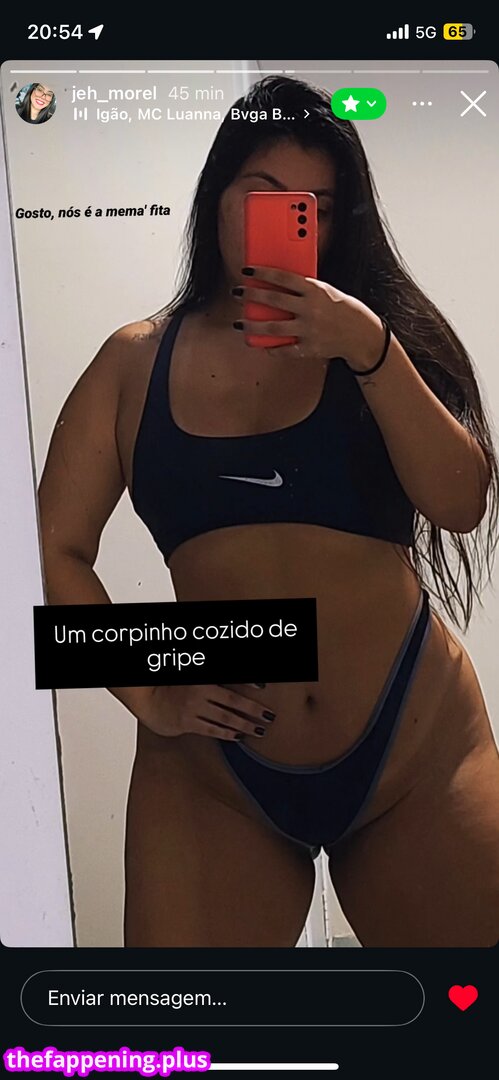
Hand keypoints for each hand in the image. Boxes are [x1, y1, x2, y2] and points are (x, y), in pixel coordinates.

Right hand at [138, 683, 275, 740]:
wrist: (148, 698)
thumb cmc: (174, 686)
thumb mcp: (196, 679)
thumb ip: (217, 682)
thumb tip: (248, 682)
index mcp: (203, 678)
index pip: (231, 679)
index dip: (248, 682)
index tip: (263, 686)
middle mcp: (199, 692)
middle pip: (232, 702)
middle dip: (253, 710)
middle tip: (268, 716)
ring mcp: (192, 708)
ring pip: (224, 718)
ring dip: (243, 725)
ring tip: (257, 730)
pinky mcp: (186, 723)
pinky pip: (210, 730)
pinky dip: (225, 733)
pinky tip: (237, 736)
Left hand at [232, 265, 384, 367]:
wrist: (361, 334)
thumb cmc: (340, 308)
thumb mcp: (325, 291)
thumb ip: (303, 288)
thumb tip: (275, 283)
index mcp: (314, 290)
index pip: (282, 278)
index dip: (262, 273)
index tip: (246, 271)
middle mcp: (309, 309)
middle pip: (273, 300)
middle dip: (250, 295)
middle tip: (237, 292)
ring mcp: (308, 330)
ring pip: (272, 328)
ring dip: (251, 325)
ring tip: (239, 323)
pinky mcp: (308, 348)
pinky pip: (284, 349)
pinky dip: (270, 348)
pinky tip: (260, 344)